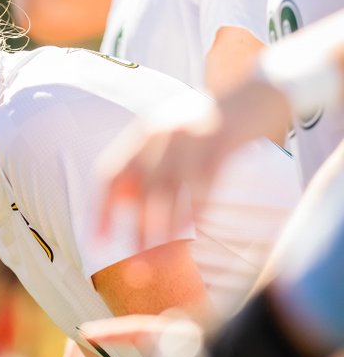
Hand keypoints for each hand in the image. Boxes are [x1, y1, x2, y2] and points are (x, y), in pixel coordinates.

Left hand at [96, 92, 228, 249]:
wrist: (259, 91)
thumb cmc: (214, 126)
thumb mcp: (174, 136)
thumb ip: (151, 164)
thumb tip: (129, 208)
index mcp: (143, 132)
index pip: (109, 174)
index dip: (100, 210)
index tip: (97, 244)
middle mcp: (160, 132)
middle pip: (135, 186)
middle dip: (132, 228)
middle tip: (131, 264)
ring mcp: (190, 135)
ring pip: (166, 190)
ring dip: (160, 228)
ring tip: (158, 260)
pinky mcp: (221, 142)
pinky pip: (202, 184)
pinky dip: (192, 212)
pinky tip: (189, 233)